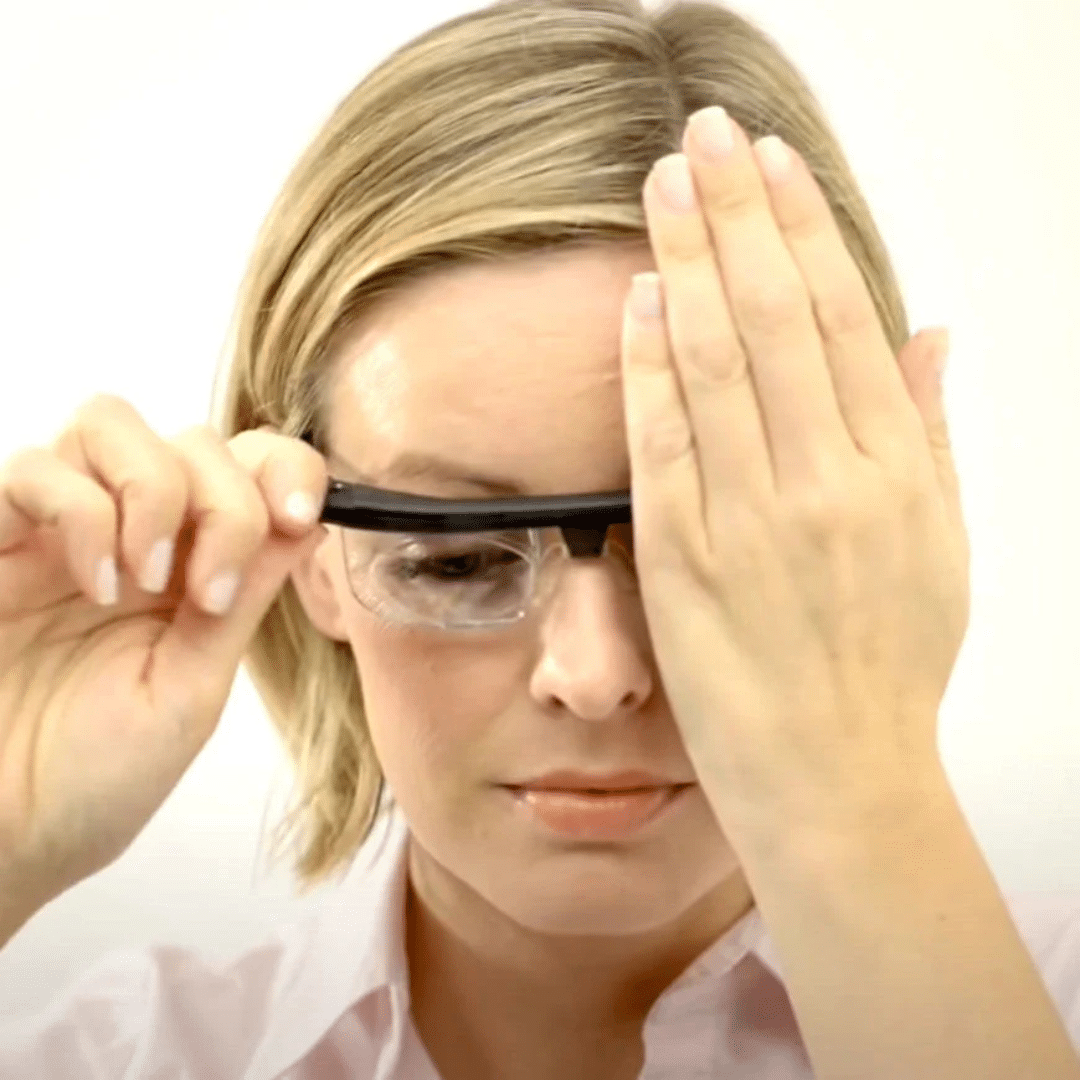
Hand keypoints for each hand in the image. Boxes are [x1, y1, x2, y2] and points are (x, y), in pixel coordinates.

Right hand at [0, 396, 327, 909]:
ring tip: (145, 585)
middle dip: (226, 501)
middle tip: (204, 592)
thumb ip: (242, 599)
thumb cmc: (92, 780)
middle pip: (195, 438)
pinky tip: (97, 585)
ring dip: (156, 493)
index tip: (300, 515)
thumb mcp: (192, 687)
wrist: (2, 839)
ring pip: (113, 423)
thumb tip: (307, 520)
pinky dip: (85, 515)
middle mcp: (128, 535)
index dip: (287, 467)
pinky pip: (37, 470)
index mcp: (191, 567)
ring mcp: (55, 531)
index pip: (249, 466)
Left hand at [619, 107, 969, 842]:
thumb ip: (929, 432)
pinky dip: (648, 362)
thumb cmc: (891, 665)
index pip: (840, 317)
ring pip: (715, 360)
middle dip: (737, 213)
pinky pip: (662, 441)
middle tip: (704, 135)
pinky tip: (638, 296)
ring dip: (685, 261)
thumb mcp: (942, 545)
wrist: (835, 777)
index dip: (801, 230)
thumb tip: (927, 333)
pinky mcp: (683, 559)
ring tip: (664, 184)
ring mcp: (748, 519)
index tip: (771, 164)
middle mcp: (824, 481)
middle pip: (773, 316)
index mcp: (894, 470)